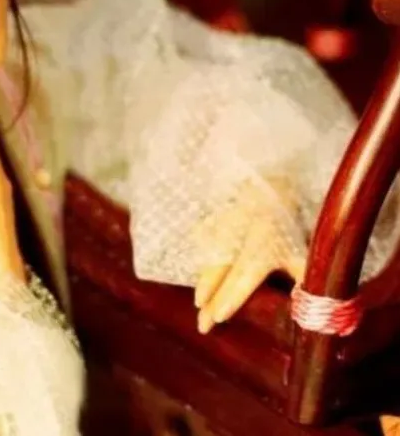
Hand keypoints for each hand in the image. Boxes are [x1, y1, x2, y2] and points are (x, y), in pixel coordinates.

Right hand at [194, 210, 304, 333]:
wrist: (281, 182)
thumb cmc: (294, 222)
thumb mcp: (305, 251)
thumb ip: (305, 279)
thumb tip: (308, 309)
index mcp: (262, 249)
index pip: (241, 279)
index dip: (229, 298)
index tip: (218, 316)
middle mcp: (240, 240)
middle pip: (220, 274)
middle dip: (210, 299)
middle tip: (202, 323)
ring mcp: (227, 227)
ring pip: (211, 257)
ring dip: (204, 280)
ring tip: (199, 301)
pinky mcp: (220, 217)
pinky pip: (208, 234)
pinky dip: (203, 247)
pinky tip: (198, 258)